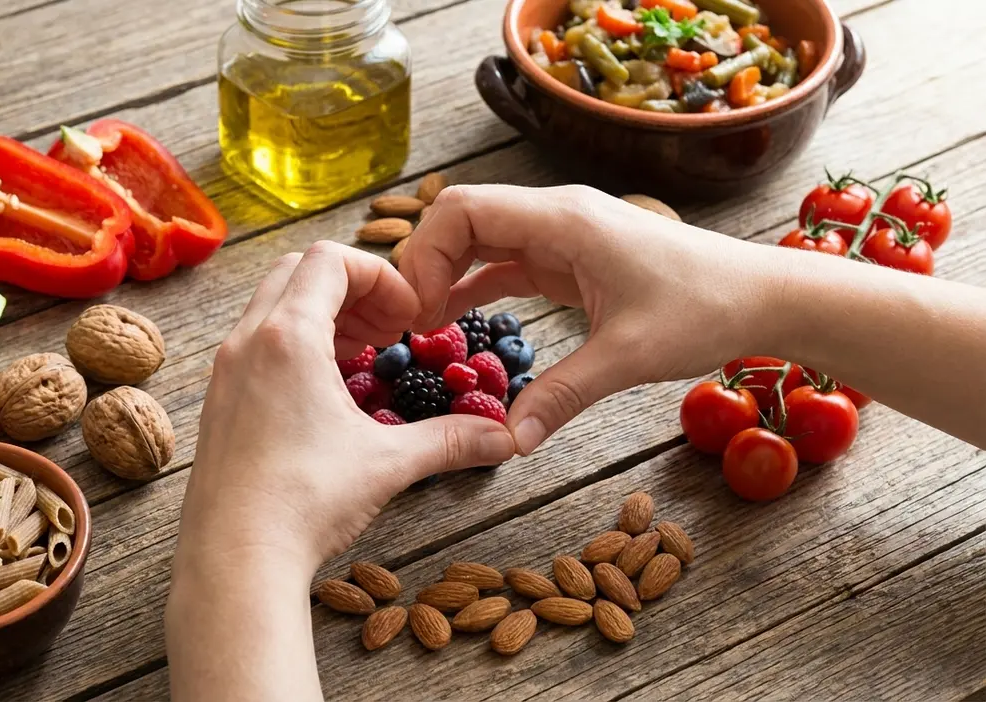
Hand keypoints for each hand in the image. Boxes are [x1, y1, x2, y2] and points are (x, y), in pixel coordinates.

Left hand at [167, 242, 514, 700]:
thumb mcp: (388, 463)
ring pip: (271, 306)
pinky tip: (324, 396)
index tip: (407, 316)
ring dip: (320, 316)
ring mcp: (225, 372)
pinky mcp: (217, 403)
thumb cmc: (304, 503)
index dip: (379, 275)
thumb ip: (450, 440)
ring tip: (361, 358)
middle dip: (350, 289)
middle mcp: (247, 342)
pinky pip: (254, 345)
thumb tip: (503, 437)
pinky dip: (292, 347)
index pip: (331, 259)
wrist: (235, 560)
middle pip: (297, 270)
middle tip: (387, 331)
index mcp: (288, 336)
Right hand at [400, 184, 779, 454]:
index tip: (418, 310)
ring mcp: (562, 233)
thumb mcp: (627, 356)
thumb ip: (561, 395)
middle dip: (426, 263)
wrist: (762, 295)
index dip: (424, 253)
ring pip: (480, 237)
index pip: (462, 209)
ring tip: (422, 324)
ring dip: (447, 273)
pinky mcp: (570, 256)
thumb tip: (507, 441)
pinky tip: (452, 318)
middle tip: (412, 321)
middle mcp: (556, 214)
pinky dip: (474, 285)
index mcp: (563, 219)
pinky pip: (505, 261)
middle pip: (461, 218)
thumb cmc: (704, 309)